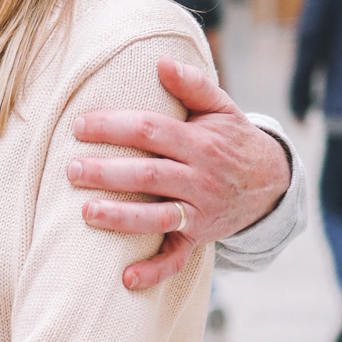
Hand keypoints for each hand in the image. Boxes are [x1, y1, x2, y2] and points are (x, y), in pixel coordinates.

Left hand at [67, 58, 292, 290]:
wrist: (270, 183)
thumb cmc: (232, 139)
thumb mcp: (222, 108)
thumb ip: (193, 85)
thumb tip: (162, 62)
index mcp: (201, 143)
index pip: (151, 131)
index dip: (114, 126)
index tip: (79, 126)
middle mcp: (200, 179)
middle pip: (149, 175)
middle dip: (107, 173)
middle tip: (71, 170)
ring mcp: (199, 212)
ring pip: (157, 218)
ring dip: (121, 218)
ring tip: (86, 212)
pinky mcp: (197, 238)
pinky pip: (176, 259)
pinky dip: (153, 271)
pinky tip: (125, 279)